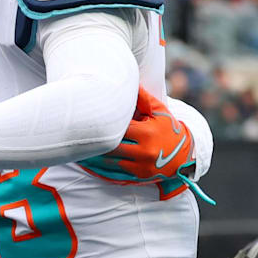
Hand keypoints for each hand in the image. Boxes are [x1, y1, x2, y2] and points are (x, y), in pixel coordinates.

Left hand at [79, 87, 194, 184]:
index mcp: (147, 134)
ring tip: (73, 151)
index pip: (117, 130)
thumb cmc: (169, 128)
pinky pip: (113, 176)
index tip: (83, 120)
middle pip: (110, 148)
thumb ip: (142, 97)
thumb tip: (127, 79)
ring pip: (108, 165)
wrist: (186, 155)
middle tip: (71, 136)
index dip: (100, 125)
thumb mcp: (159, 111)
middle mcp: (143, 153)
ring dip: (90, 159)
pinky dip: (98, 172)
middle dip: (91, 144)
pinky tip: (85, 166)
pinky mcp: (138, 179)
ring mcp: (140, 168)